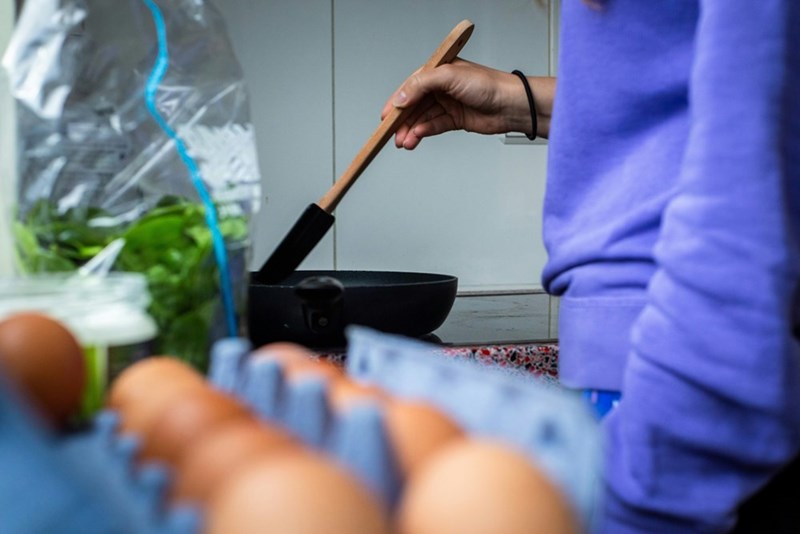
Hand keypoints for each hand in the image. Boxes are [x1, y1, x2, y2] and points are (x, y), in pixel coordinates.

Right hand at [381, 59, 552, 148]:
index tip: (385, 117)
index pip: (410, 86)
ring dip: (411, 130)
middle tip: (392, 135)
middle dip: (401, 121)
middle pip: (414, 105)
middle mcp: (441, 87)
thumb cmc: (488, 84)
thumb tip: (400, 97)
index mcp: (438, 71)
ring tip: (404, 142)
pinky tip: (416, 138)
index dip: (395, 101)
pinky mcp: (455, 120)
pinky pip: (433, 126)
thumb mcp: (449, 76)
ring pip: (422, 118)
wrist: (510, 105)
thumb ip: (421, 85)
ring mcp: (448, 104)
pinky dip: (423, 133)